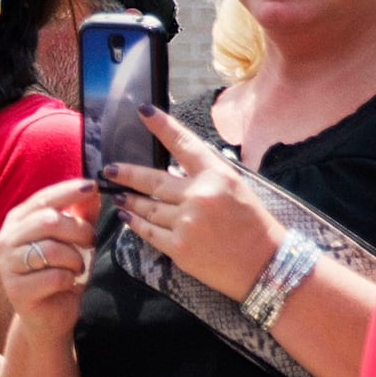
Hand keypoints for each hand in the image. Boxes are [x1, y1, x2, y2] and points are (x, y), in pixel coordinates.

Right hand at [0, 183, 103, 331]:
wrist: (48, 316)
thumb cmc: (59, 273)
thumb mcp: (74, 240)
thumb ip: (81, 215)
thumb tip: (92, 190)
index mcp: (17, 222)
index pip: (43, 198)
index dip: (69, 191)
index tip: (92, 186)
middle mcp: (7, 240)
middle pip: (49, 221)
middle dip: (79, 230)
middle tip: (91, 242)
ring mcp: (8, 266)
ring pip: (52, 250)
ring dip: (75, 259)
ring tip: (78, 267)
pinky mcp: (17, 290)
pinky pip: (54, 276)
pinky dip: (70, 279)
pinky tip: (68, 283)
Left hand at [107, 111, 280, 298]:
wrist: (266, 264)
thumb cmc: (254, 225)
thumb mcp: (236, 188)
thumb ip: (205, 177)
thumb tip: (175, 171)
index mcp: (218, 175)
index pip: (184, 144)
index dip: (162, 126)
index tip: (142, 111)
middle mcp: (199, 195)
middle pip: (153, 180)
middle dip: (127, 174)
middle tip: (109, 169)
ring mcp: (186, 222)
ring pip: (146, 208)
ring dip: (128, 200)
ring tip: (116, 195)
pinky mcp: (178, 247)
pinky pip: (148, 232)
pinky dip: (135, 224)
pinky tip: (126, 217)